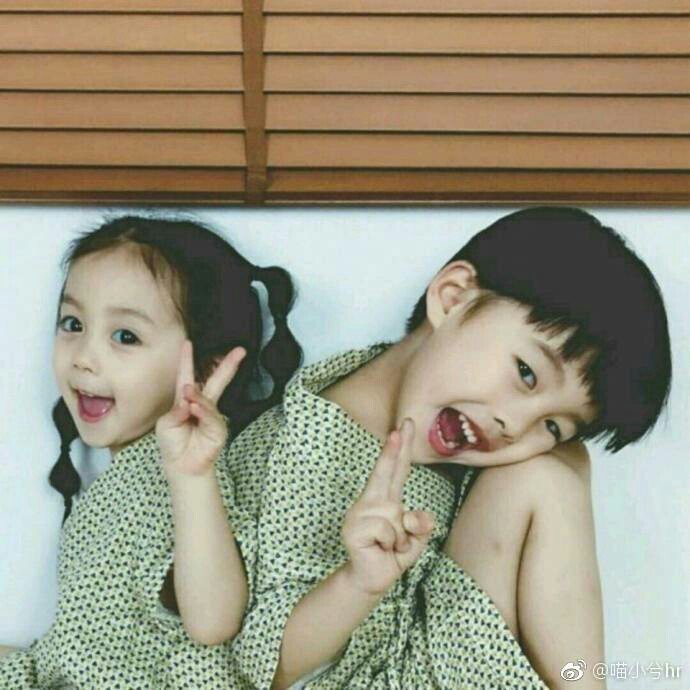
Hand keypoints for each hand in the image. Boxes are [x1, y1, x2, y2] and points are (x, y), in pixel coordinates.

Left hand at [156, 339, 245, 478]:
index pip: (187, 376)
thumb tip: (189, 398)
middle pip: (216, 380)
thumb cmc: (172, 444)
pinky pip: (211, 415)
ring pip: (209, 398)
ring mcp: (212, 416)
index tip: (188, 343)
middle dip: (227, 365)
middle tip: (239, 351)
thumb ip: (177, 410)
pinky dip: (202, 410)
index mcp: (185, 400)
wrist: (182, 467)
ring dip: (198, 395)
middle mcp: (201, 405)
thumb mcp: (166, 424)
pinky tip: (194, 408)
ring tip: (188, 393)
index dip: (187, 360)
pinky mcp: (218, 428)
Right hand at [341, 419, 435, 595]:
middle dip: (394, 448)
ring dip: (400, 540)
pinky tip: (379, 550)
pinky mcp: (353, 528)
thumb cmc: (392, 555)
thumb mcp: (415, 540)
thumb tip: (420, 516)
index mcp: (386, 500)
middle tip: (401, 426)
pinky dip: (392, 545)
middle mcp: (372, 502)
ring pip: (396, 517)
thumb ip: (420, 526)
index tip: (404, 425)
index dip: (401, 448)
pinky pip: (388, 531)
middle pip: (385, 471)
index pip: (396, 470)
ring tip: (389, 548)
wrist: (371, 581)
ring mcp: (360, 514)